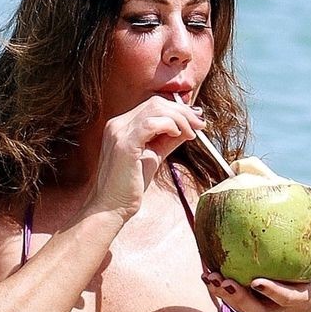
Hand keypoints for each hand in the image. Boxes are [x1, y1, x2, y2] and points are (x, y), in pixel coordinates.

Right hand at [84, 96, 205, 222]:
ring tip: (192, 132)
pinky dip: (169, 125)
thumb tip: (189, 127)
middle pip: (156, 103)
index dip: (177, 109)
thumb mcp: (153, 156)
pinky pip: (150, 123)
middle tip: (199, 124)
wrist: (111, 208)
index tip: (195, 119)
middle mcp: (118, 124)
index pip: (153, 105)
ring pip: (155, 109)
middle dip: (182, 111)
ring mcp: (119, 132)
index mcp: (122, 125)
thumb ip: (168, 140)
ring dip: (179, 118)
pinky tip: (178, 134)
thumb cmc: (129, 187)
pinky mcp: (124, 144)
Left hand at [203, 229, 310, 311]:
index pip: (281, 297)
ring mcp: (258, 310)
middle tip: (223, 281)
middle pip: (252, 307)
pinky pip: (230, 296)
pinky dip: (218, 285)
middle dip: (237, 297)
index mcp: (293, 301)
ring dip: (222, 292)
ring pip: (237, 305)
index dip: (269, 291)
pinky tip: (206, 269)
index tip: (257, 281)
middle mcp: (272, 309)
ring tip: (208, 275)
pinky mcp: (246, 306)